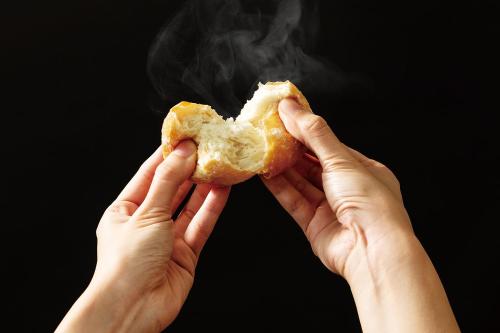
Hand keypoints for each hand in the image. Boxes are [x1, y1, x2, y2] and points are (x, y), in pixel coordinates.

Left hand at [56, 141, 229, 332]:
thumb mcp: (147, 213)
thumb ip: (168, 181)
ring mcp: (167, 239)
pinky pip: (200, 225)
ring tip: (219, 165)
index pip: (149, 174)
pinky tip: (222, 190)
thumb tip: (183, 152)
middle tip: (208, 148)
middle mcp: (146, 223)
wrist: (133, 309)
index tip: (185, 136)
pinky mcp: (185, 254)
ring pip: (189, 206)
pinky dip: (212, 208)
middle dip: (189, 169)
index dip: (167, 155)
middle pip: (172, 189)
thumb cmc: (127, 262)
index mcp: (125, 211)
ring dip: (204, 186)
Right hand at [262, 99, 411, 279]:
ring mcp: (331, 208)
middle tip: (268, 133)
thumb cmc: (370, 203)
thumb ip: (314, 134)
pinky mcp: (315, 225)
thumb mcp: (342, 160)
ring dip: (282, 167)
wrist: (372, 251)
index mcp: (364, 170)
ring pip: (301, 183)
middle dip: (291, 149)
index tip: (285, 118)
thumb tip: (291, 107)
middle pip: (313, 164)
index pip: (330, 146)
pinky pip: (294, 201)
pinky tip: (265, 174)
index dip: (307, 131)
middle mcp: (348, 189)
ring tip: (262, 150)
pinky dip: (279, 187)